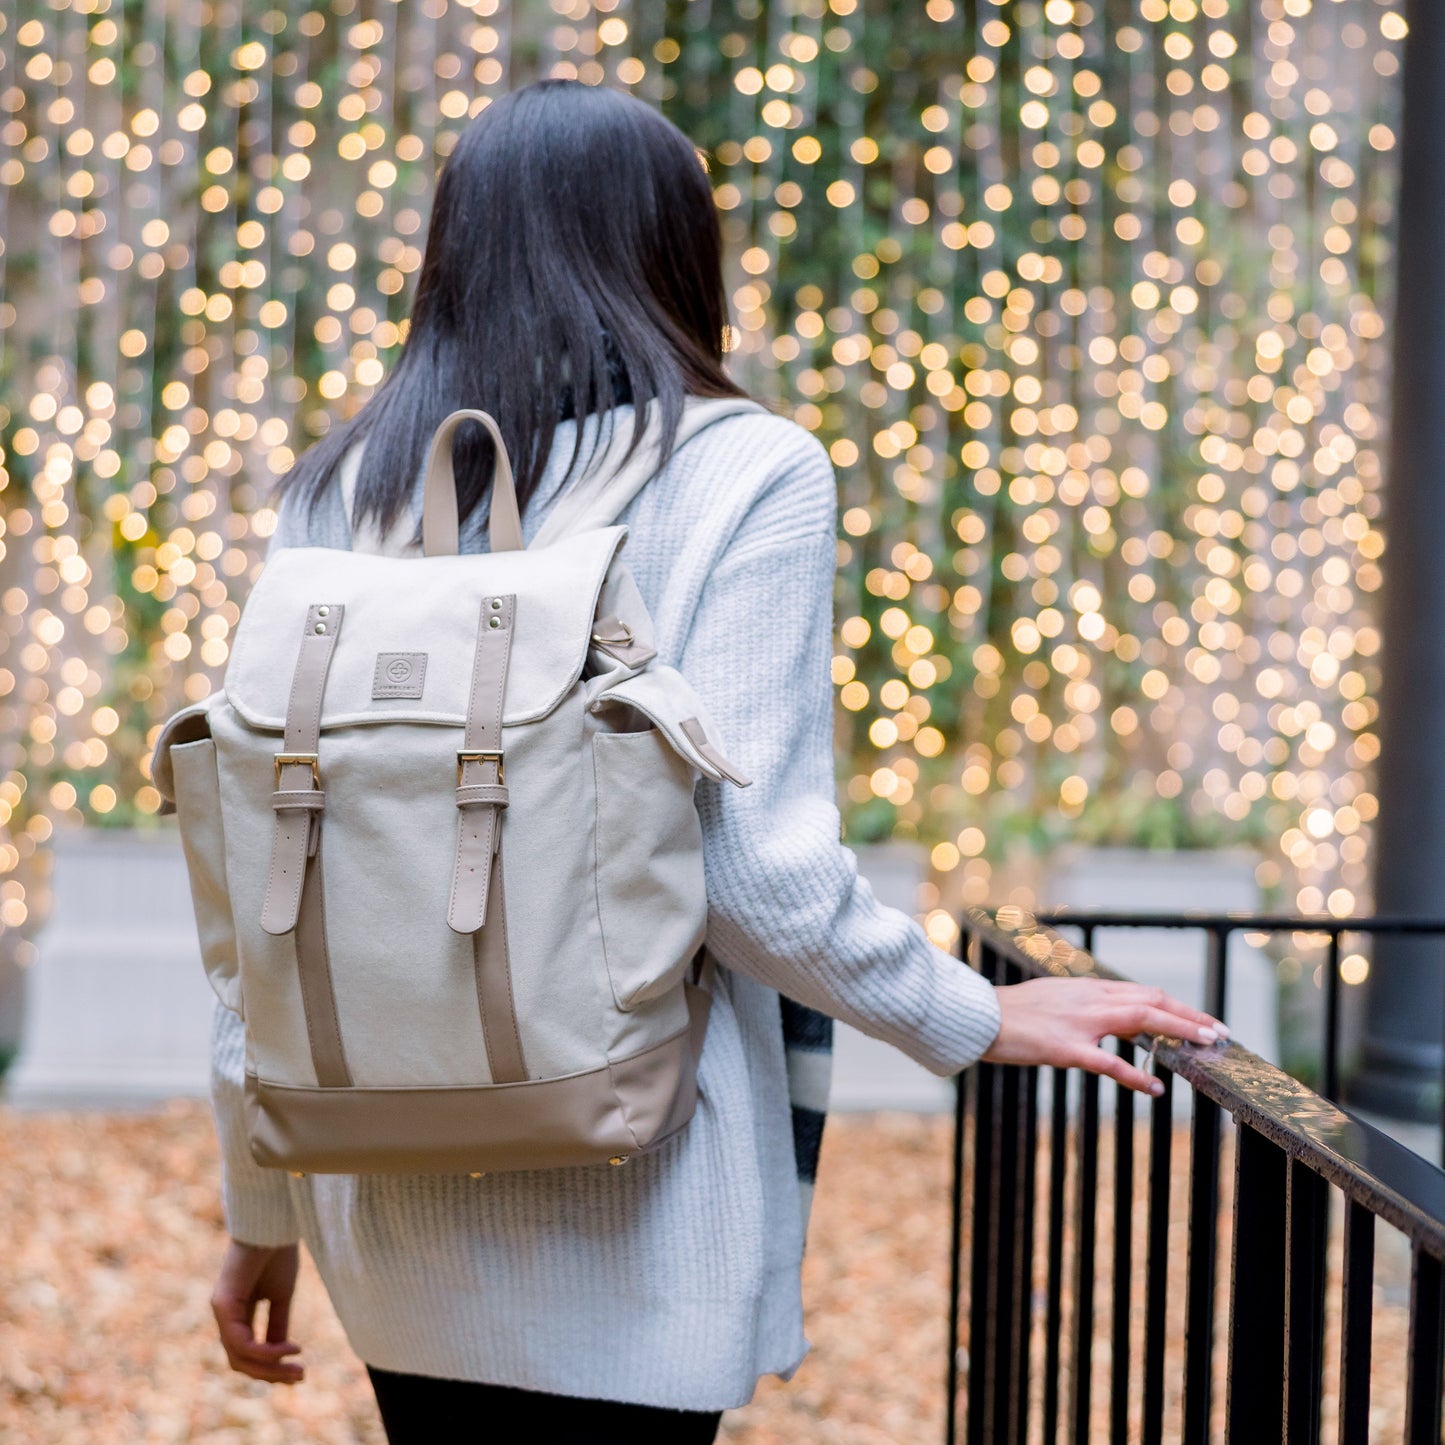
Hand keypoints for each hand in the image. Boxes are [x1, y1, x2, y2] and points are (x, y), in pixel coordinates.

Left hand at [211, 1239, 303, 1383]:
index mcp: (237, 1314)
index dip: (271, 1367)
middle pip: (242, 1362)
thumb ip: (276, 1325)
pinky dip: (266, 1351)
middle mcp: (225, 1317)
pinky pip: (242, 1343)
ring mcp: (222, 1312)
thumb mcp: (281, 1296)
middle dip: (271, 1374)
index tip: (300, 1370)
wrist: (272, 1223)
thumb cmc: (276, 1253)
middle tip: (300, 1376)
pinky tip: (289, 1348)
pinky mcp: (224, 1306)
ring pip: (240, 1358)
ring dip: (269, 1368)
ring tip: (297, 1367)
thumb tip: (280, 1354)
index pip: (247, 1353)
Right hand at [981, 977, 1227, 1095]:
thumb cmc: (1011, 1013)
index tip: (1200, 1019)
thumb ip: (1082, 1008)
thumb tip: (1107, 1022)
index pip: (1142, 993)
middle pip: (1151, 1001)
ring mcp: (1080, 1023)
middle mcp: (1090, 999)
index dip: (1176, 1006)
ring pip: (1141, 1019)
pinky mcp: (1066, 1048)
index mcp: (1087, 989)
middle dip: (1189, 1016)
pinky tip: (1154, 1088)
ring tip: (1205, 1046)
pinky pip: (1109, 1062)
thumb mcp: (1053, 1001)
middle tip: (1218, 1032)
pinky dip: (1136, 1074)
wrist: (980, 1016)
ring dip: (1178, 1031)